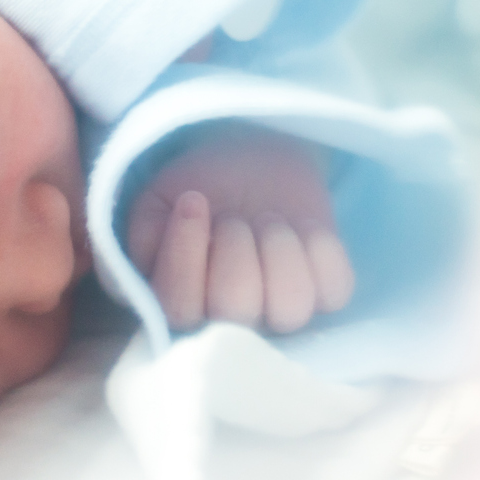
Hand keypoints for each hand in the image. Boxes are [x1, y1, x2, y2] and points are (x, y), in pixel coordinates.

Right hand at [125, 126, 353, 334]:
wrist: (251, 156)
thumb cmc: (198, 185)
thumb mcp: (156, 201)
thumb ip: (143, 237)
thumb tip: (156, 261)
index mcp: (179, 304)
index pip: (178, 311)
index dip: (185, 257)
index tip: (194, 201)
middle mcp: (229, 322)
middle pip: (236, 311)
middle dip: (235, 246)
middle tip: (233, 215)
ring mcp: (280, 313)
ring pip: (290, 308)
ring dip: (278, 248)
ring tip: (267, 220)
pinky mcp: (326, 295)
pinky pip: (335, 290)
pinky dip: (319, 247)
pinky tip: (302, 226)